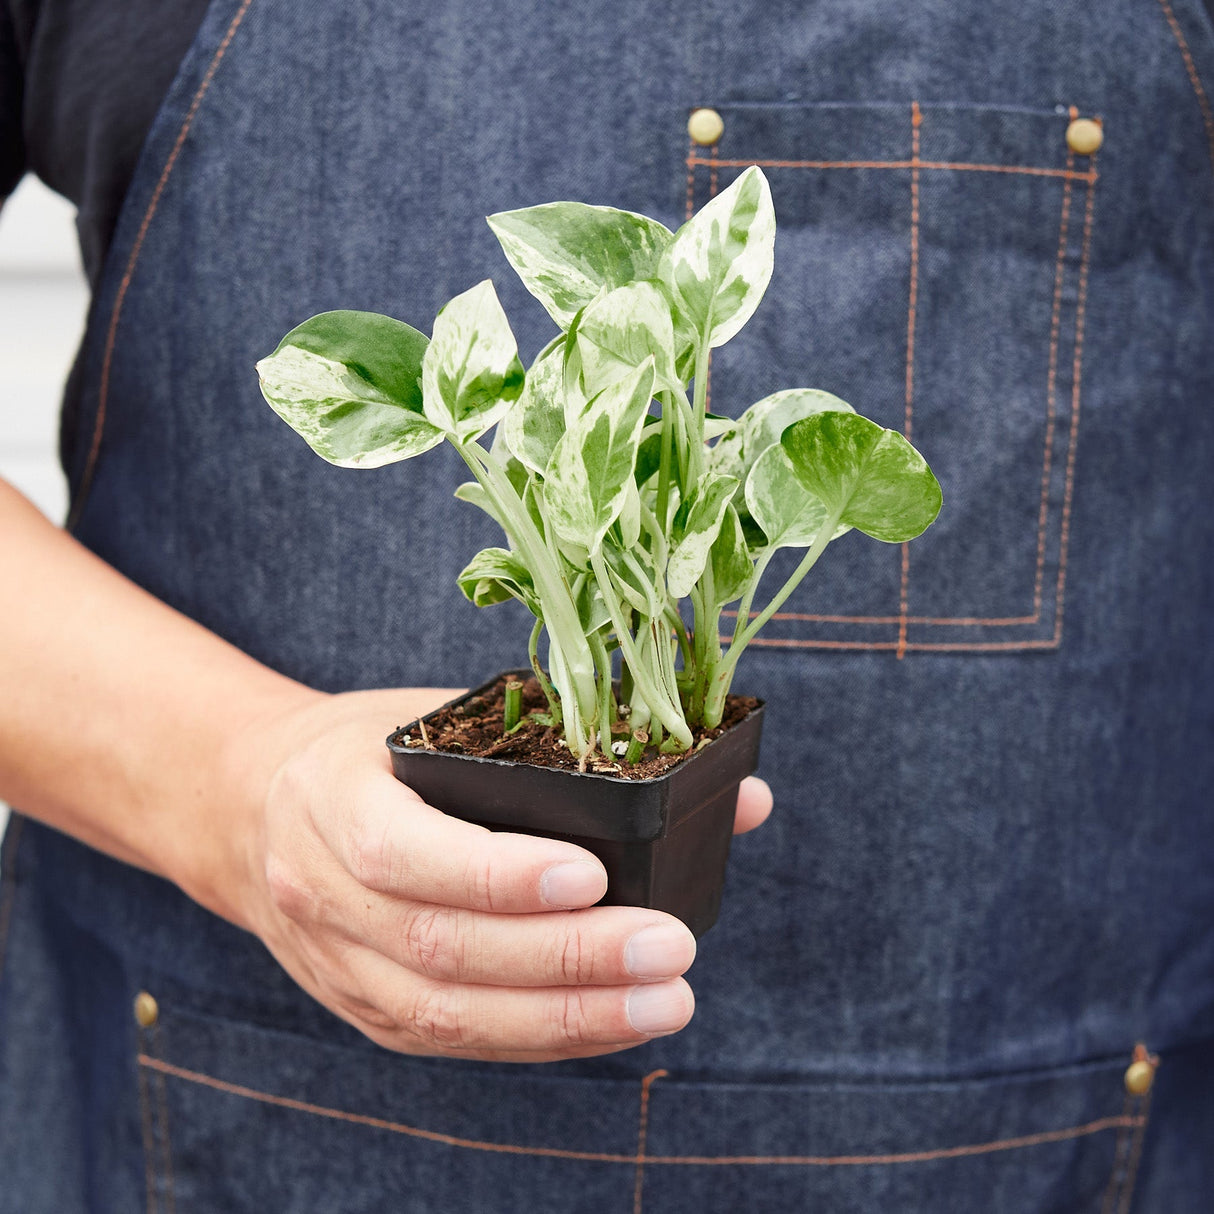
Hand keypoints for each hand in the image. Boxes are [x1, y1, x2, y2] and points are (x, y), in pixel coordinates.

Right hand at [228, 689, 771, 1062]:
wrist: (249, 809)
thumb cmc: (364, 752)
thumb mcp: (436, 718)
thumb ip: (563, 749)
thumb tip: (736, 793)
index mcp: (330, 802)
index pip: (406, 853)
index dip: (499, 873)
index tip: (594, 874)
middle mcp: (322, 894)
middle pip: (444, 948)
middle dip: (566, 957)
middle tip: (670, 948)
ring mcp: (340, 966)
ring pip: (451, 1013)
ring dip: (567, 1014)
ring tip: (666, 1000)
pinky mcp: (366, 1010)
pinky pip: (456, 1039)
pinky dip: (542, 1036)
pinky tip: (614, 1022)